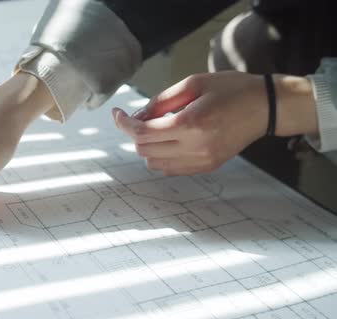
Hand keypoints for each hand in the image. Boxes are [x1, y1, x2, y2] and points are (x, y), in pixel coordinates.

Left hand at [112, 71, 316, 175]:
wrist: (266, 107)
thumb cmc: (231, 89)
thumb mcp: (193, 84)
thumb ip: (161, 101)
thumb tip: (137, 116)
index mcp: (191, 123)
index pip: (142, 133)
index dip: (123, 124)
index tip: (116, 114)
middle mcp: (195, 147)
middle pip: (144, 150)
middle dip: (135, 133)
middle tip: (138, 117)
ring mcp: (202, 160)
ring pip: (154, 163)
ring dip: (147, 147)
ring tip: (157, 128)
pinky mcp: (208, 167)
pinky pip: (171, 169)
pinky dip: (161, 156)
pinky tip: (169, 140)